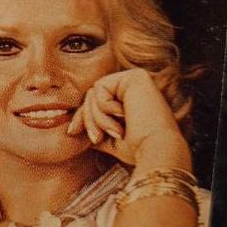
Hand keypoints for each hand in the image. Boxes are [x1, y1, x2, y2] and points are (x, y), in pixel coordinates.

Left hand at [68, 68, 191, 173]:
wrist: (155, 150)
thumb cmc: (138, 149)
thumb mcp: (109, 139)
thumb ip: (95, 128)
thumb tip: (73, 128)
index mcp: (131, 102)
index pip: (96, 103)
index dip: (82, 117)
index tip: (71, 132)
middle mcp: (135, 88)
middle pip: (92, 97)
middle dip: (88, 119)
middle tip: (97, 138)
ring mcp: (136, 80)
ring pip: (94, 93)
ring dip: (97, 117)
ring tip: (115, 131)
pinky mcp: (135, 76)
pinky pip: (100, 87)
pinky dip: (104, 106)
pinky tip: (123, 115)